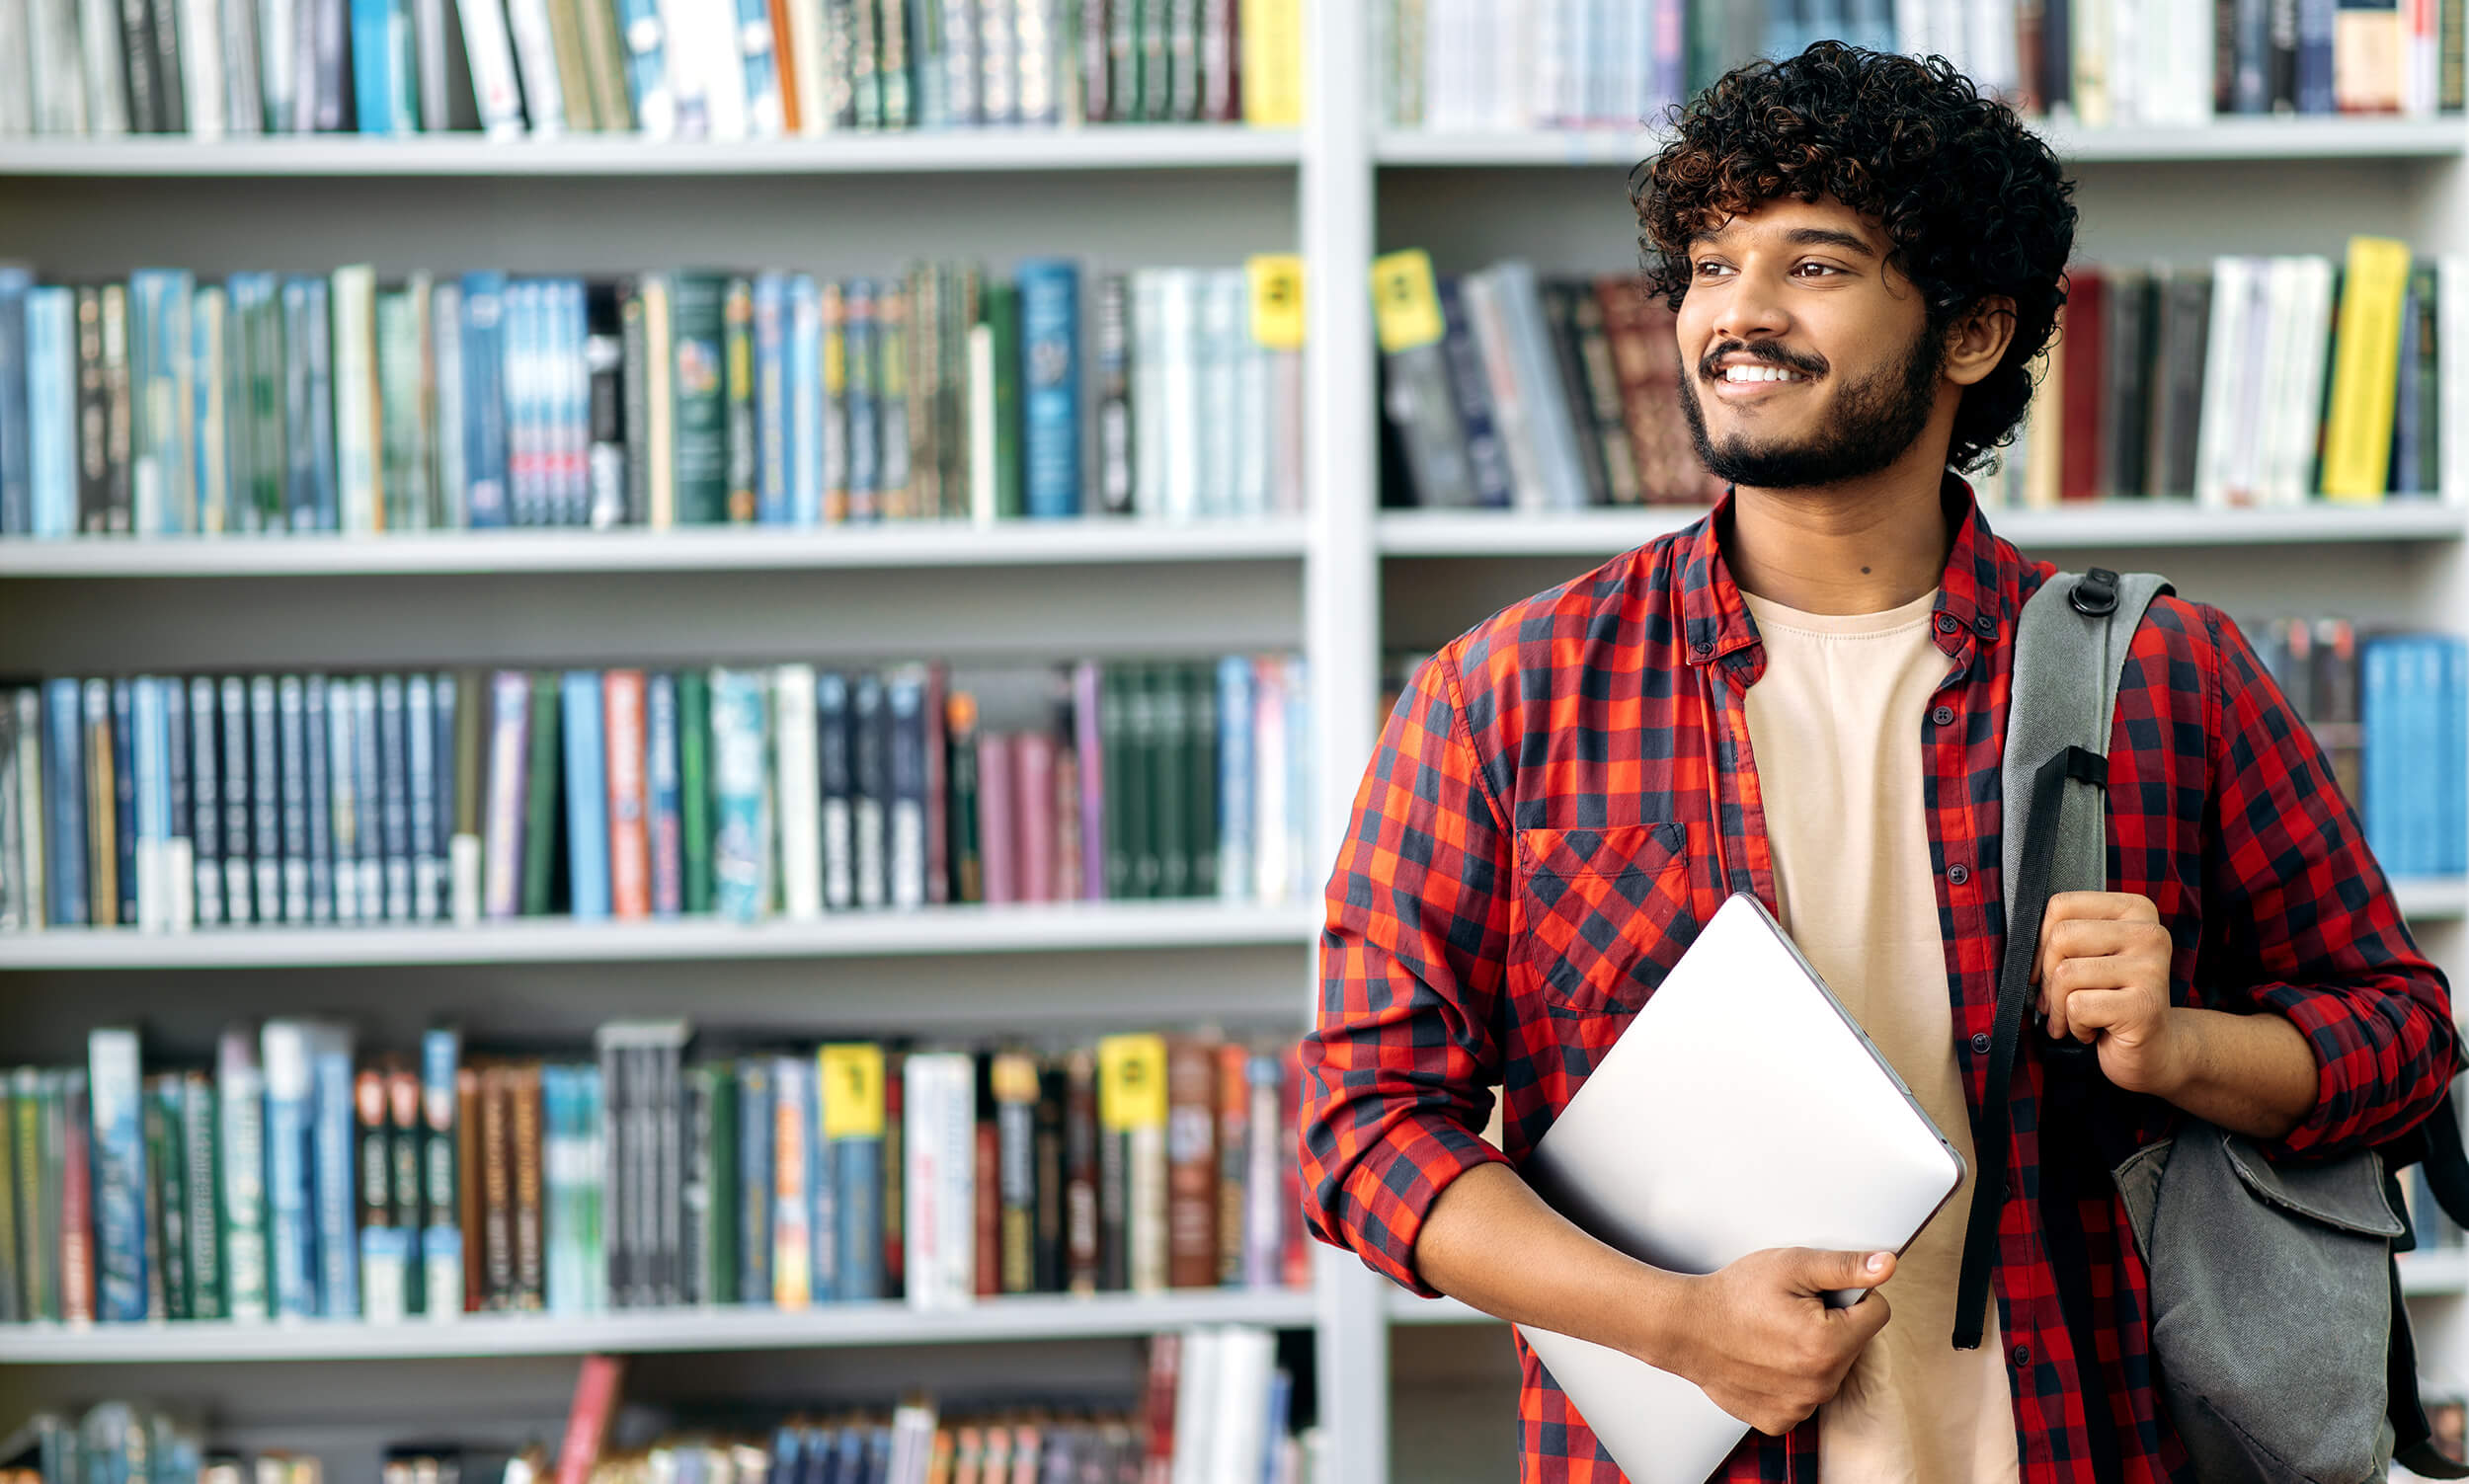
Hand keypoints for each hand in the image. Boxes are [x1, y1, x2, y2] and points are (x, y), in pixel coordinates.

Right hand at [1663, 1247, 1895, 1435]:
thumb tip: (1885, 1266)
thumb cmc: (1733, 1295)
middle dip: (1833, 1325)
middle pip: (1854, 1345)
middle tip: (1791, 1311)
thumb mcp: (1791, 1265)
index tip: (1818, 1294)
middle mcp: (1820, 1384)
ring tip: (1775, 1334)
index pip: (1877, 1312)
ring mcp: (1800, 1406)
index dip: (1851, 1294)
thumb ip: (1844, 1267)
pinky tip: (1767, 1360)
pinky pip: (1805, 1396)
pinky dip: (1792, 1379)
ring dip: (1813, 1353)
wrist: (1685, 1328)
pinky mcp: (1780, 1419)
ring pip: (1831, 1371)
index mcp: (1828, 1343)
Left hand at [2034, 890, 2181, 1095]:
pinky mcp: (2143, 1006)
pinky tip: (2094, 1030)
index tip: (2045, 967)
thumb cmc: (2113, 999)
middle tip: (2056, 1000)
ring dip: (2058, 1006)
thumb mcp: (2092, 956)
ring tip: (2076, 1017)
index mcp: (2136, 910)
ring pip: (2066, 973)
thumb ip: (2066, 937)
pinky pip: (2077, 1006)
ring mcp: (2151, 969)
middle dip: (2047, 976)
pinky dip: (2074, 1025)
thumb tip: (2020, 942)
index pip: (2062, 905)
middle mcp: (2150, 934)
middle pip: (2062, 937)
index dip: (2041, 941)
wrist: (2154, 1049)